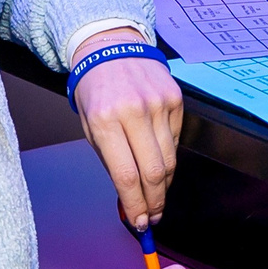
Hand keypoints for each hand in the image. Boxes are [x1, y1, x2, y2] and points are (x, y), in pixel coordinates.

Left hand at [71, 28, 181, 230]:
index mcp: (105, 121)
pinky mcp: (175, 98)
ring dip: (164, 184)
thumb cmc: (96, 91)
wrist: (111, 47)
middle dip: (155, 201)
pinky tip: (159, 160)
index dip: (136, 204)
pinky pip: (176, 139)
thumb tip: (131, 197)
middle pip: (154, 172)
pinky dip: (168, 155)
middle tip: (153, 216)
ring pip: (170, 159)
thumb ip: (111, 160)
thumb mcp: (91, 127)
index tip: (140, 221)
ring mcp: (158, 104)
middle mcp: (134, 112)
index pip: (127, 176)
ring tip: (157, 195)